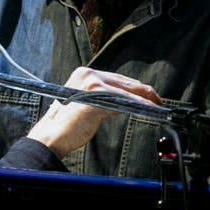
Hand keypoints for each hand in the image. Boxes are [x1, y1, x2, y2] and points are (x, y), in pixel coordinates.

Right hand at [26, 67, 162, 157]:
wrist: (52, 136)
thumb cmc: (68, 124)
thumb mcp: (86, 103)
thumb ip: (104, 97)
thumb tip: (126, 100)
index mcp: (84, 73)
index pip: (116, 78)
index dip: (134, 87)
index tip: (148, 94)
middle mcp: (88, 74)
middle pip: (124, 82)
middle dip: (143, 92)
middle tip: (158, 100)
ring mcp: (91, 85)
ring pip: (125, 91)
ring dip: (144, 99)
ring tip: (156, 105)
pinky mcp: (96, 98)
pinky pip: (123, 101)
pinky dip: (138, 106)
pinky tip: (147, 109)